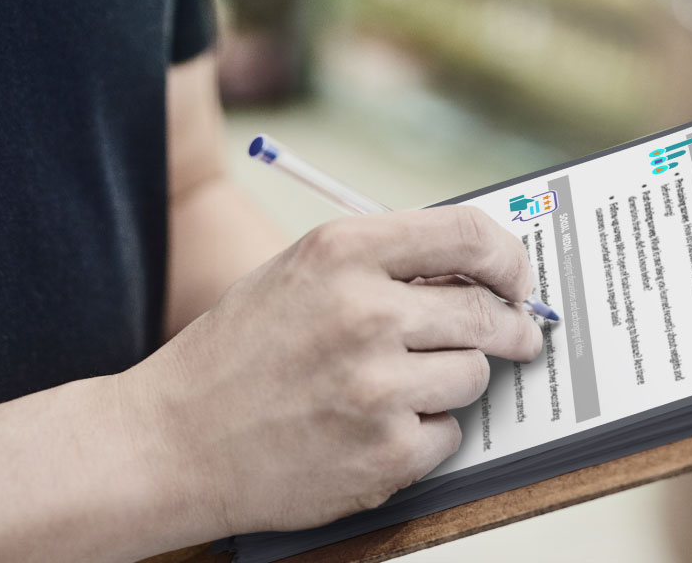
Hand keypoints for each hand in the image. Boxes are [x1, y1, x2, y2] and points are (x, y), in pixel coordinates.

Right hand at [117, 206, 541, 534]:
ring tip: (400, 388)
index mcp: (341, 252)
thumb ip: (380, 263)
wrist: (171, 442)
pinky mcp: (384, 454)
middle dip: (511, 326)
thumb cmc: (238, 354)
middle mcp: (364, 313)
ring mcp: (377, 388)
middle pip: (485, 312)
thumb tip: (476, 270)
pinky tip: (376, 429)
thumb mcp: (298, 275)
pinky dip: (425, 434)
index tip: (518, 278)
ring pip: (473, 375)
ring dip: (454, 383)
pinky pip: (448, 434)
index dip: (508, 258)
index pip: (466, 236)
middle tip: (520, 335)